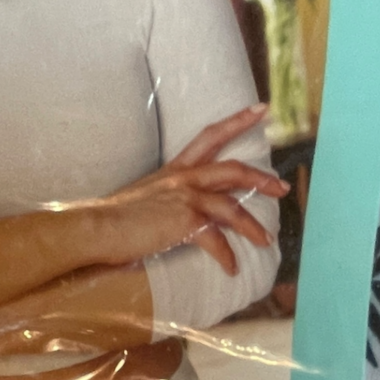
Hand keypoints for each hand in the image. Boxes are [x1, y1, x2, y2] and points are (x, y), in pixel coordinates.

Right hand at [88, 106, 288, 275]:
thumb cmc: (117, 220)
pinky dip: (227, 257)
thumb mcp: (148, 201)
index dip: (237, 121)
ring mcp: (185, 198)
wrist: (97, 228)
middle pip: (233, 169)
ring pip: (233, 208)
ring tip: (266, 240)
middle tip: (283, 188)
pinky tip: (232, 269)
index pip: (210, 135)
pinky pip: (217, 240)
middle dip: (262, 178)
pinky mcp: (185, 221)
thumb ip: (170, 202)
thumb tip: (187, 217)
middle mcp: (183, 178)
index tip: (262, 110)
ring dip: (253, 226)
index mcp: (175, 171)